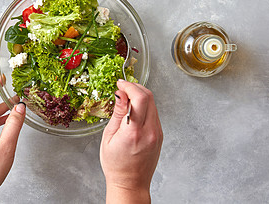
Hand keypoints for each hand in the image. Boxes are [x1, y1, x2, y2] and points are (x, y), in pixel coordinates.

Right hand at [100, 80, 162, 203]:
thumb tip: (120, 94)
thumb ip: (117, 113)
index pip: (140, 98)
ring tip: (126, 99)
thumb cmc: (116, 165)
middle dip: (135, 87)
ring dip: (140, 95)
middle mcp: (150, 131)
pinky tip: (134, 109)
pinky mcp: (159, 135)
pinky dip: (144, 105)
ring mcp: (157, 133)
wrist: (130, 183)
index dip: (130, 86)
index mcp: (134, 132)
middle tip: (122, 89)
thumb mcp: (109, 137)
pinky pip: (154, 113)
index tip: (120, 84)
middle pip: (149, 97)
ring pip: (153, 103)